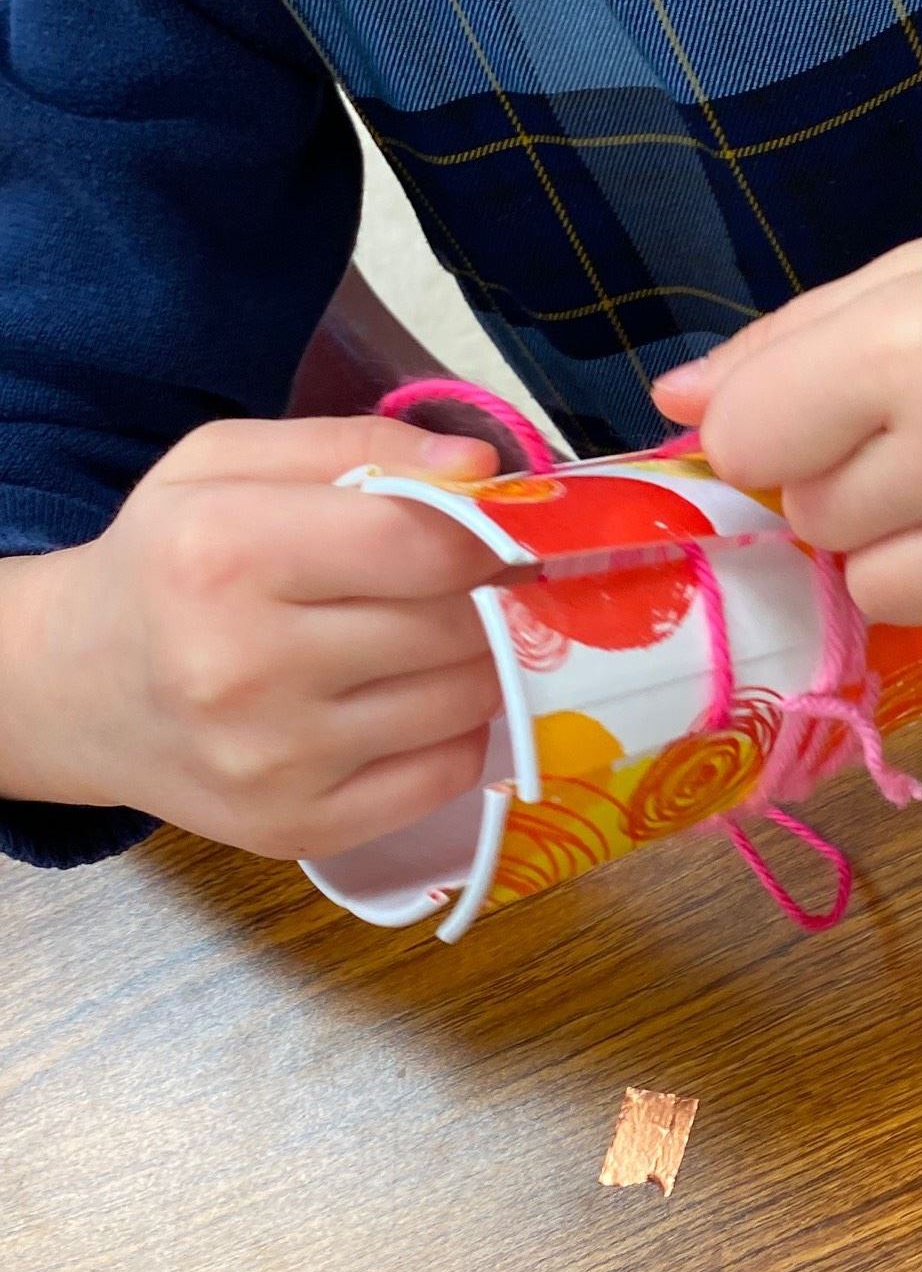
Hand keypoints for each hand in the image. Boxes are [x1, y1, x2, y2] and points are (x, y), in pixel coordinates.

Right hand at [0, 416, 515, 860]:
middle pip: (453, 625)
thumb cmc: (164, 562)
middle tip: (479, 584)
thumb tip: (480, 471)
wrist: (72, 688)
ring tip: (438, 637)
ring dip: (479, 663)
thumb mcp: (225, 465)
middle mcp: (243, 664)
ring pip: (463, 701)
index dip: (486, 533)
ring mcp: (272, 760)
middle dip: (487, 597)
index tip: (499, 531)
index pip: (422, 543)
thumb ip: (357, 443)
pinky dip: (456, 733)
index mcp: (225, 553)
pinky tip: (414, 701)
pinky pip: (445, 777)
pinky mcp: (296, 828)